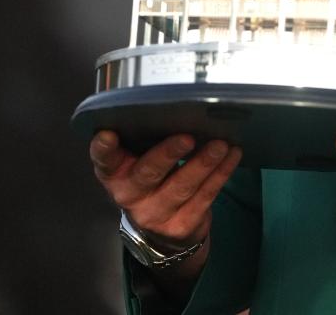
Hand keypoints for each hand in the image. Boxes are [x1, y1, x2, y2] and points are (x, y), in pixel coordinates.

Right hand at [89, 131, 241, 253]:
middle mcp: (130, 195)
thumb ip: (145, 140)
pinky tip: (232, 155)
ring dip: (204, 163)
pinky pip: (205, 196)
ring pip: (182, 186)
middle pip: (147, 173)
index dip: (104, 149)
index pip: (104, 160)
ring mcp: (156, 214)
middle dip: (168, 154)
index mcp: (115, 174)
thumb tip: (176, 105)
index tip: (108, 135)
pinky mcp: (182, 225)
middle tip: (187, 137)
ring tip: (220, 144)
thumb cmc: (151, 180)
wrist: (161, 231)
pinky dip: (221, 173)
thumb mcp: (138, 162)